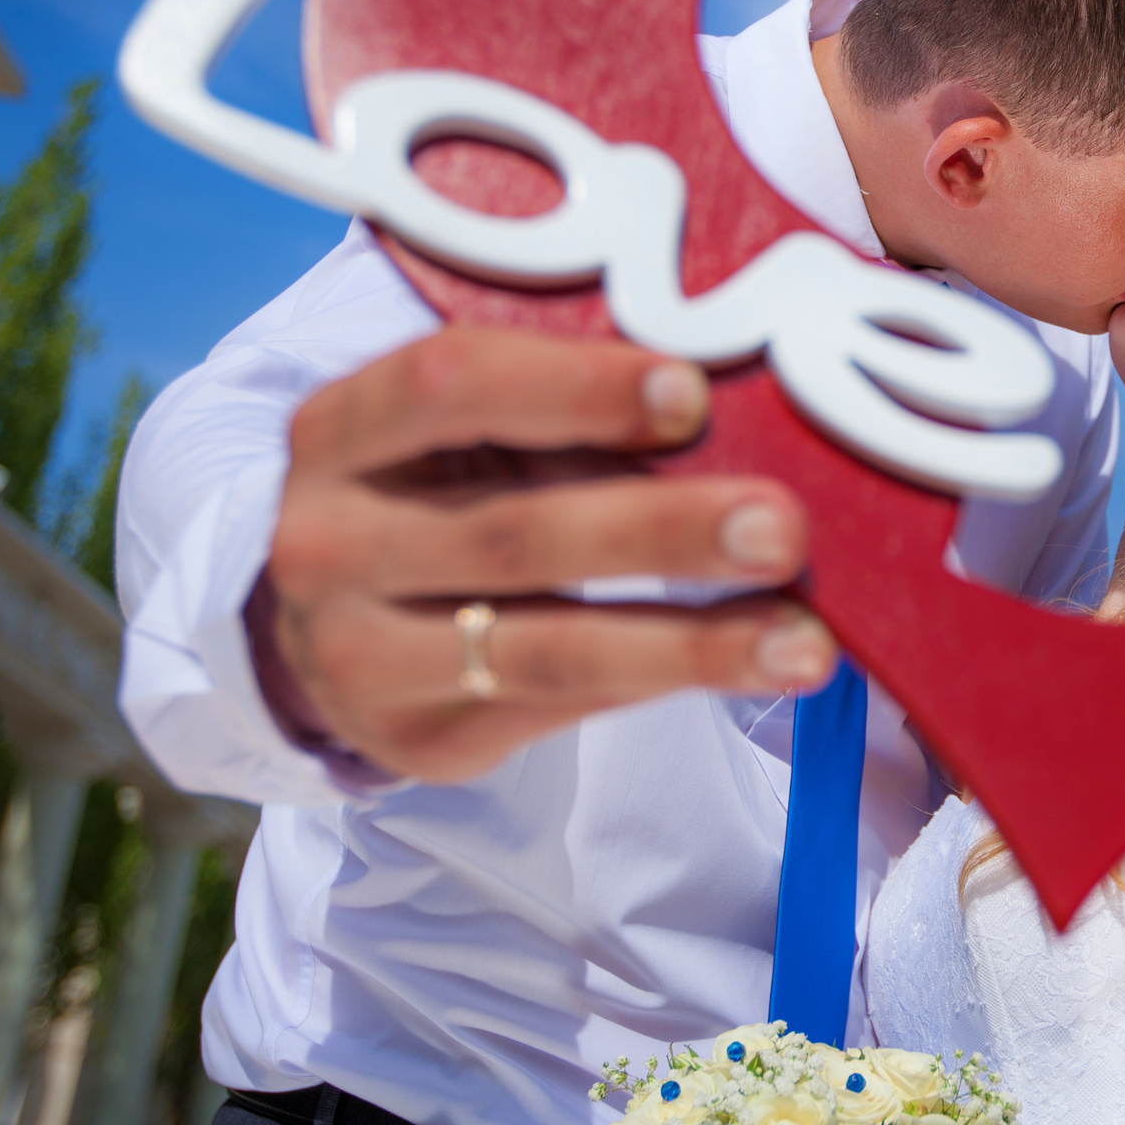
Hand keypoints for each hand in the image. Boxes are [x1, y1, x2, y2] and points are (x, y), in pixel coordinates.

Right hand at [262, 326, 835, 781]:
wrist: (319, 621)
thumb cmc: (436, 487)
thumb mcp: (462, 429)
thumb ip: (566, 407)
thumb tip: (737, 405)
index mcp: (342, 430)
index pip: (451, 386)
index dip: (577, 386)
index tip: (691, 393)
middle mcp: (328, 544)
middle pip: (515, 534)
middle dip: (664, 530)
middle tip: (783, 525)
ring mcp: (358, 655)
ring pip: (548, 647)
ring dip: (692, 642)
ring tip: (805, 640)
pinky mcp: (417, 738)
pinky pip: (563, 705)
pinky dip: (668, 681)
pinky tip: (756, 664)